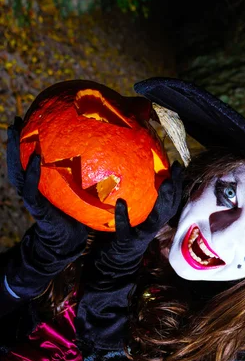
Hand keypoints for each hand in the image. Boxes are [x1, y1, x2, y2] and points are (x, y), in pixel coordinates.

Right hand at [7, 116, 88, 259]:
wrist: (72, 243)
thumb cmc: (82, 214)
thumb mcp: (86, 190)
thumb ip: (93, 172)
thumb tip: (113, 147)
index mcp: (43, 182)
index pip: (32, 157)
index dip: (29, 140)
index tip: (29, 117)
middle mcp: (34, 188)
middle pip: (18, 160)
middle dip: (14, 141)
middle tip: (14, 119)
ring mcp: (33, 199)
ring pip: (17, 173)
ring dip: (14, 152)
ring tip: (16, 132)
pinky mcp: (38, 210)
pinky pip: (31, 191)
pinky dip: (31, 174)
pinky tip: (35, 159)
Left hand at [85, 161, 183, 289]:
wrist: (115, 267)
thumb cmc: (123, 239)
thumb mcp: (134, 220)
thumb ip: (138, 205)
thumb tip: (133, 179)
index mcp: (155, 221)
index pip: (172, 202)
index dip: (178, 184)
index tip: (179, 166)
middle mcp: (153, 228)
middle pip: (170, 207)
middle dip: (176, 187)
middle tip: (176, 168)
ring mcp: (141, 236)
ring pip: (157, 219)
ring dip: (162, 201)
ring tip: (164, 183)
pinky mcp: (126, 242)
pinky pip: (126, 229)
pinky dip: (123, 216)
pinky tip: (120, 203)